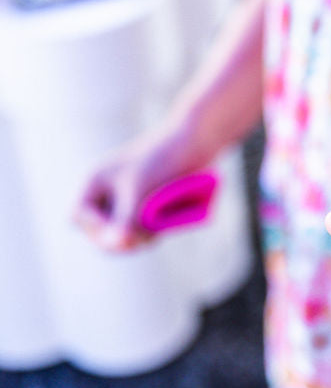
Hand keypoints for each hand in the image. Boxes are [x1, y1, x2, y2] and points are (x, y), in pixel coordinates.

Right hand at [74, 129, 193, 251]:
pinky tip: (164, 225)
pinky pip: (139, 231)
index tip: (123, 233)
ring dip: (138, 238)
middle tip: (147, 237)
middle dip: (121, 239)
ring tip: (158, 228)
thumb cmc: (162, 160)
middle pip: (100, 232)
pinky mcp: (145, 208)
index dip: (97, 230)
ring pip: (122, 235)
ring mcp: (126, 201)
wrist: (195, 142)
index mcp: (95, 182)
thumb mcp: (139, 192)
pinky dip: (149, 233)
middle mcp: (106, 193)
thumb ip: (126, 221)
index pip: (79, 217)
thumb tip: (118, 244)